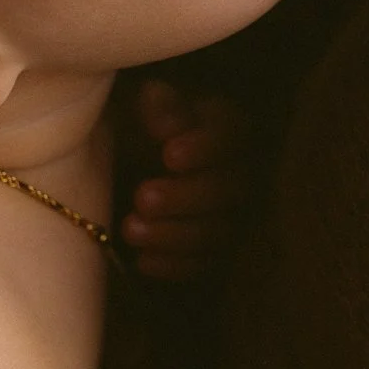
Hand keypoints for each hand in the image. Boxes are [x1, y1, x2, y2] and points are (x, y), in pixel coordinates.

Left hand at [120, 79, 247, 279]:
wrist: (132, 164)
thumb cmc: (141, 124)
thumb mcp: (142, 103)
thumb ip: (158, 107)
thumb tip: (169, 130)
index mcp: (226, 126)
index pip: (230, 135)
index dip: (204, 148)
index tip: (168, 155)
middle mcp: (239, 172)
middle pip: (229, 189)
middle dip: (185, 197)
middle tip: (142, 196)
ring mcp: (230, 215)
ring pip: (217, 232)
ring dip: (174, 234)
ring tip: (130, 228)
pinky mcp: (214, 251)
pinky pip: (204, 265)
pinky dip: (174, 266)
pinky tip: (142, 260)